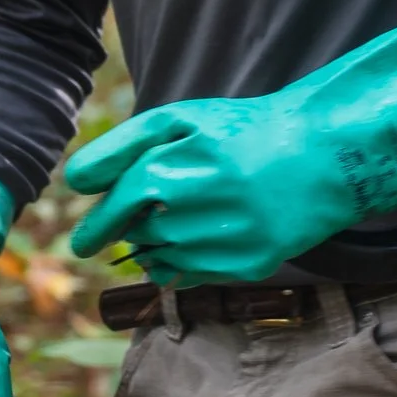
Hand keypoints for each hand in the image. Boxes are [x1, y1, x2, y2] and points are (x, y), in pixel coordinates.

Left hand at [64, 2, 396, 282]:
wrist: (320, 155)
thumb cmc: (242, 132)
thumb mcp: (183, 119)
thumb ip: (125, 144)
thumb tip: (75, 182)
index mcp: (178, 162)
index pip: (118, 201)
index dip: (94, 221)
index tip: (82, 238)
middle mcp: (200, 203)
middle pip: (134, 234)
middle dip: (115, 235)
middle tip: (103, 238)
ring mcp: (227, 237)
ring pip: (160, 259)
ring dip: (152, 247)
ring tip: (172, 223)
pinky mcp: (251, 263)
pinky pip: (192, 276)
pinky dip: (182, 264)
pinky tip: (196, 240)